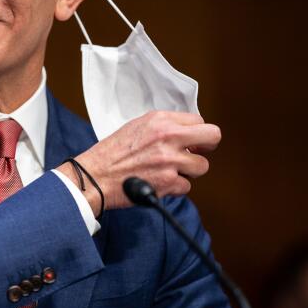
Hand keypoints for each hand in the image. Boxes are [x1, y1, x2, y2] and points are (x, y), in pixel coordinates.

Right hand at [59, 111, 220, 214]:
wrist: (95, 175)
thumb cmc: (111, 153)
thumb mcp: (136, 127)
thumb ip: (163, 127)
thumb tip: (186, 134)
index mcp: (160, 120)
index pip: (199, 121)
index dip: (196, 133)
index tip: (191, 141)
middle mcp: (168, 137)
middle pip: (212, 136)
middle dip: (206, 147)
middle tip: (195, 153)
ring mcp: (171, 160)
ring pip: (202, 166)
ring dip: (188, 171)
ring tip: (168, 171)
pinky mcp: (169, 182)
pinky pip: (186, 186)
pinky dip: (174, 187)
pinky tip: (157, 183)